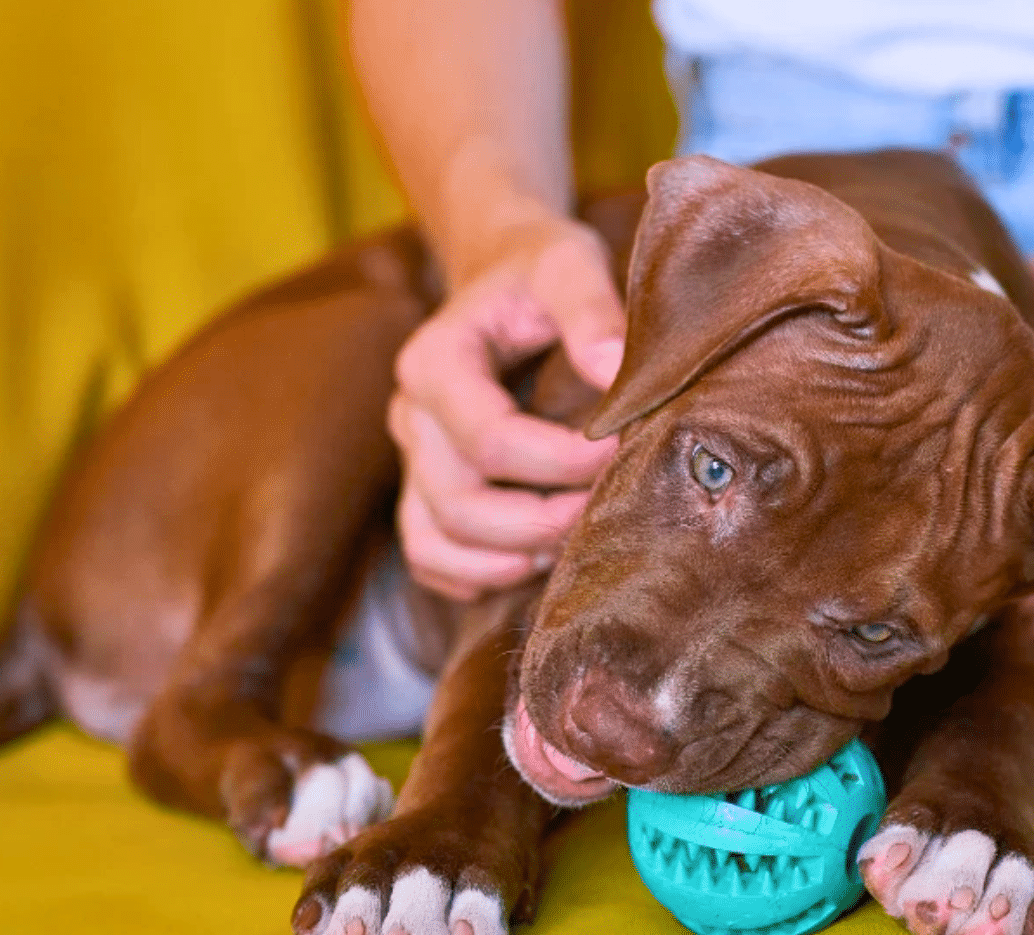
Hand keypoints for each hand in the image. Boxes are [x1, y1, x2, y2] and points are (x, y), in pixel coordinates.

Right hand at [389, 216, 624, 600]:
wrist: (502, 273)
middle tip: (606, 511)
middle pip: (458, 503)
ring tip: (570, 543)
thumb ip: (591, 309)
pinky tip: (532, 561)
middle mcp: (410, 415)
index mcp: (434, 361)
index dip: (561, 462)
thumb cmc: (538, 269)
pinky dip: (475, 573)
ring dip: (506, 559)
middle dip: (540, 522)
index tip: (623, 450)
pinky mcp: (422, 487)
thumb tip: (617, 369)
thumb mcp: (568, 263)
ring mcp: (411, 458)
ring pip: (434, 540)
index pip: (489, 440)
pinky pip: (428, 555)